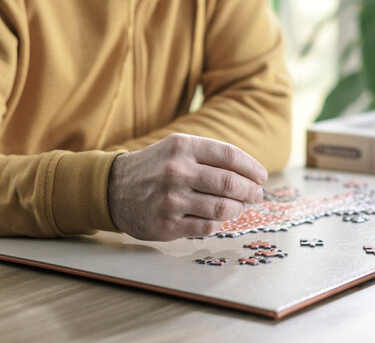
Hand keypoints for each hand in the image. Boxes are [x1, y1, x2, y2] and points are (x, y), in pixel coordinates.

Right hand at [108, 133, 267, 240]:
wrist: (113, 189)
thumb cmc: (154, 167)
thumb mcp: (177, 148)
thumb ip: (210, 156)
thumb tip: (250, 173)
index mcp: (182, 147)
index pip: (229, 156)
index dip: (252, 168)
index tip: (261, 177)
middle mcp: (176, 171)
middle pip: (230, 183)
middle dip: (250, 191)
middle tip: (256, 194)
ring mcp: (171, 199)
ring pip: (222, 208)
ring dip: (238, 209)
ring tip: (240, 207)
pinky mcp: (167, 224)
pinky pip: (207, 226)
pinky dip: (219, 223)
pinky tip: (220, 217)